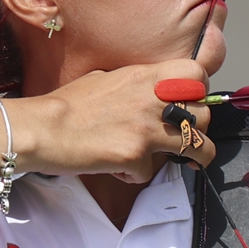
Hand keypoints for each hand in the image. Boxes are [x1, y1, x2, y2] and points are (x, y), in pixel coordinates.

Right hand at [11, 59, 216, 182]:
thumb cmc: (68, 104)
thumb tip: (142, 90)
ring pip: (197, 146)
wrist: (43, 128)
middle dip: (200, 128)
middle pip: (205, 114)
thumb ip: (132, 84)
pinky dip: (135, 174)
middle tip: (188, 135)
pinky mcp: (135, 156)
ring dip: (195, 156)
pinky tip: (119, 169)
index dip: (199, 89)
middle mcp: (152, 100)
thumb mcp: (105, 78)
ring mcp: (146, 129)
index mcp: (145, 76)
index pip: (197, 73)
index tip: (192, 100)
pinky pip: (150, 171)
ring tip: (187, 161)